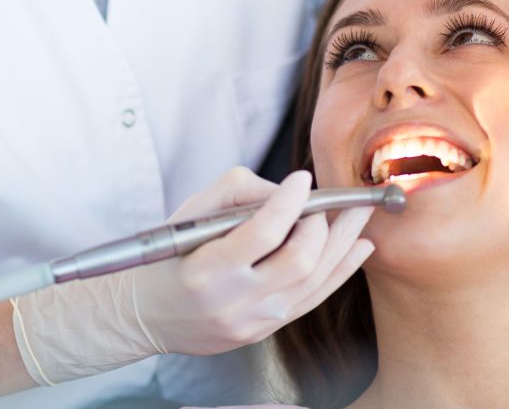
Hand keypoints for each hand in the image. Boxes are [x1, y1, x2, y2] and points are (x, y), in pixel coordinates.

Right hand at [10, 167, 373, 384]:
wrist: (148, 315)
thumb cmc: (167, 259)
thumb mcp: (189, 215)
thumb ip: (237, 193)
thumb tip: (286, 191)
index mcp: (207, 270)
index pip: (263, 232)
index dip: (289, 202)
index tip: (300, 179)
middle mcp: (234, 301)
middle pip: (299, 259)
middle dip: (321, 224)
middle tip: (322, 203)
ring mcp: (254, 321)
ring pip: (315, 280)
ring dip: (343, 243)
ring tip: (360, 215)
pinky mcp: (266, 330)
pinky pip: (314, 298)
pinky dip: (341, 270)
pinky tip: (358, 248)